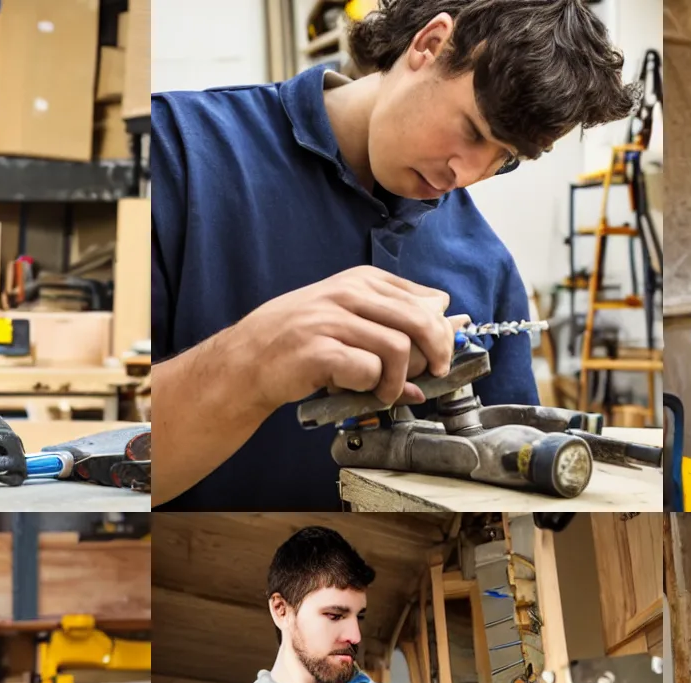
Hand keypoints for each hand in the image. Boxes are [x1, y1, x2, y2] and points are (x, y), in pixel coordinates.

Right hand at [240, 265, 455, 412]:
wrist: (248, 358)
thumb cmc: (300, 342)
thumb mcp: (347, 318)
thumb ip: (390, 326)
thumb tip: (440, 347)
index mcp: (362, 281)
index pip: (425, 299)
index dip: (442, 330)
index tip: (440, 355)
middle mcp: (349, 293)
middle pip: (420, 320)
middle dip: (436, 353)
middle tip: (432, 375)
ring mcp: (333, 320)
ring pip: (397, 348)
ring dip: (398, 379)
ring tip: (384, 392)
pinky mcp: (320, 350)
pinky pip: (368, 371)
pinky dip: (370, 388)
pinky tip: (356, 391)